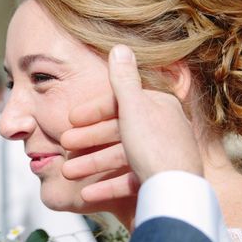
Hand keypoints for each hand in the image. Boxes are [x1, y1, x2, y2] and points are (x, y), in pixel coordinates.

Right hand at [61, 44, 202, 206]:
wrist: (176, 193)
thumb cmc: (153, 146)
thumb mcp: (133, 107)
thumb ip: (123, 79)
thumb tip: (119, 47)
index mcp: (159, 107)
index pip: (121, 102)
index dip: (94, 110)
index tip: (72, 119)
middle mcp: (164, 129)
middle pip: (118, 131)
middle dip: (88, 140)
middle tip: (65, 145)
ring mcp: (163, 156)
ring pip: (119, 157)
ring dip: (91, 164)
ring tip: (68, 172)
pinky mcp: (160, 181)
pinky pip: (128, 180)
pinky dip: (107, 186)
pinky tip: (88, 194)